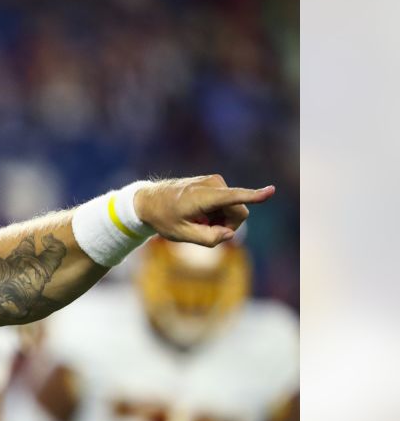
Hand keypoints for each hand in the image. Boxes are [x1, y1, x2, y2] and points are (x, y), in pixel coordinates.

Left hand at [134, 175, 274, 246]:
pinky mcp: (215, 182)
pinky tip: (198, 213)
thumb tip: (230, 234)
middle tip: (202, 229)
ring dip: (220, 219)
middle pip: (239, 212)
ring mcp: (215, 181)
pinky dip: (216, 212)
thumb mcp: (181, 235)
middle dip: (227, 225)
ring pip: (234, 208)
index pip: (234, 197)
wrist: (148, 200)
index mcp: (203, 197)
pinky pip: (227, 203)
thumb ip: (207, 239)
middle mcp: (213, 184)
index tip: (271, 191)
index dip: (254, 196)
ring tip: (197, 219)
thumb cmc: (163, 218)